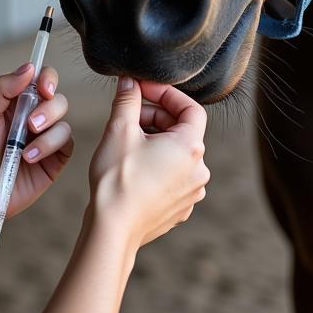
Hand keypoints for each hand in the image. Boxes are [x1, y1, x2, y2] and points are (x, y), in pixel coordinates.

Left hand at [0, 63, 73, 231]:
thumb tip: (29, 67)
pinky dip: (50, 148)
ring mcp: (45, 139)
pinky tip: (30, 158)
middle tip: (30, 124)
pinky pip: (66, 145)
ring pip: (65, 123)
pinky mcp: (53, 160)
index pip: (43, 80)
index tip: (44, 88)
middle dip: (49, 110)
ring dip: (48, 134)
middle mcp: (34, 117)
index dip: (48, 79)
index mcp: (18, 101)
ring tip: (24, 151)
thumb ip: (2, 88)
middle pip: (59, 100)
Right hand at [88, 77, 209, 249]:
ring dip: (155, 142)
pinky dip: (157, 165)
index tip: (143, 89)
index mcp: (191, 147)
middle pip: (182, 130)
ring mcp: (192, 192)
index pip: (190, 107)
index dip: (166, 94)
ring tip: (127, 143)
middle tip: (128, 116)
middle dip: (155, 117)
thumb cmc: (116, 180)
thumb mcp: (119, 130)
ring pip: (177, 154)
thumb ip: (128, 100)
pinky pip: (173, 176)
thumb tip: (129, 82)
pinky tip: (132, 168)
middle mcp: (199, 170)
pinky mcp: (180, 208)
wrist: (112, 230)